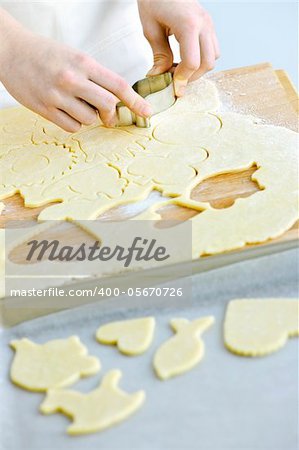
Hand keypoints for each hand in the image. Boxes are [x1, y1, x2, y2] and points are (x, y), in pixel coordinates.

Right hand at [0, 16, 151, 131]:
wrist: (10, 52)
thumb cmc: (46, 54)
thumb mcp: (75, 56)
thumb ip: (96, 77)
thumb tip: (117, 100)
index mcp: (83, 63)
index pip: (118, 85)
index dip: (136, 101)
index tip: (147, 112)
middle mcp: (71, 79)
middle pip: (108, 105)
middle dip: (112, 114)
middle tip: (108, 116)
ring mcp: (57, 96)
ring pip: (90, 119)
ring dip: (90, 117)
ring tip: (76, 104)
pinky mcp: (45, 109)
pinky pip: (72, 127)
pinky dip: (74, 123)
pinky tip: (66, 111)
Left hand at [138, 0, 219, 95]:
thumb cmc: (154, 0)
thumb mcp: (151, 29)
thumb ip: (159, 55)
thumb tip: (160, 76)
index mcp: (188, 24)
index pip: (192, 62)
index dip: (182, 78)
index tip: (172, 86)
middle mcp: (203, 24)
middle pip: (207, 63)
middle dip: (192, 77)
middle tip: (175, 79)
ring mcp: (209, 24)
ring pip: (213, 57)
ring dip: (198, 69)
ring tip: (180, 69)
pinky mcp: (209, 25)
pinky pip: (213, 49)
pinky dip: (202, 59)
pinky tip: (186, 59)